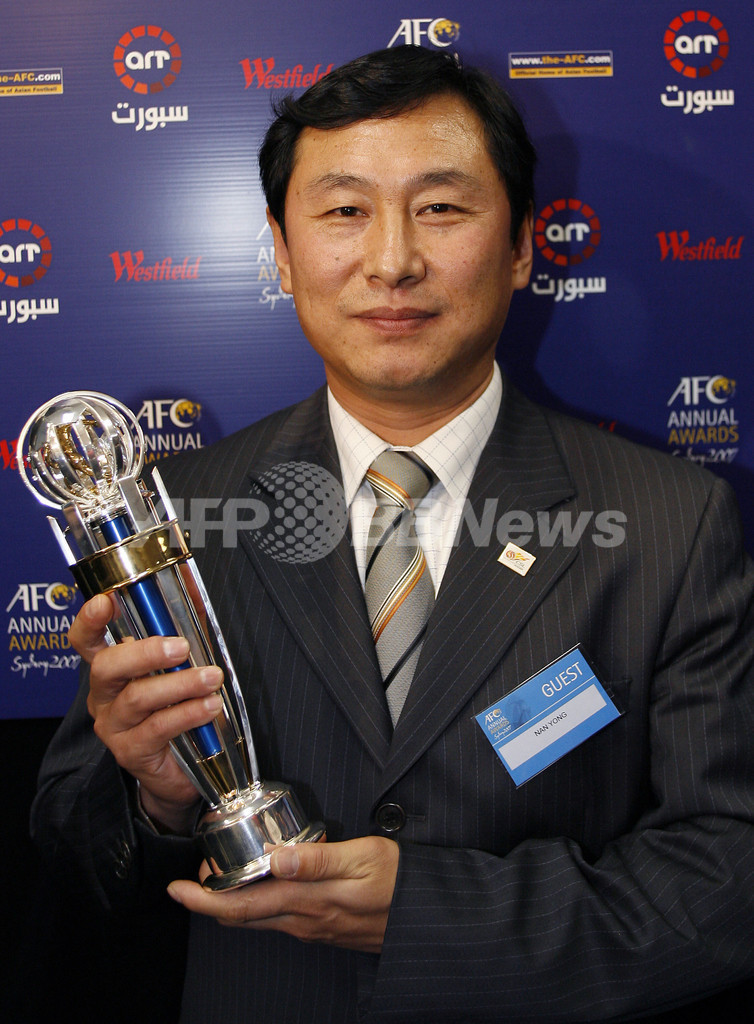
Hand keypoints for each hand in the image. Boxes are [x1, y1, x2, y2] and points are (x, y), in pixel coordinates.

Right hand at [69, 593, 223, 830]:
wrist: (178, 769)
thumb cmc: (176, 707)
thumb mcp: (178, 664)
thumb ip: (183, 623)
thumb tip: (190, 578)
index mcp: (111, 668)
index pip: (86, 641)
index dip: (89, 620)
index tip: (105, 601)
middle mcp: (104, 695)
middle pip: (107, 667)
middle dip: (144, 653)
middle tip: (181, 647)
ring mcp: (114, 724)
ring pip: (138, 697)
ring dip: (180, 684)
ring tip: (211, 679)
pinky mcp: (130, 751)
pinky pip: (158, 727)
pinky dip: (187, 713)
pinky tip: (209, 707)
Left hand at [167, 836, 399, 953]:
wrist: (424, 917)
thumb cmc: (397, 881)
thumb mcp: (362, 858)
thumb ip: (318, 859)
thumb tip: (275, 858)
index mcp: (305, 901)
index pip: (240, 906)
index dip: (203, 900)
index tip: (177, 889)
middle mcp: (301, 921)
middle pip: (240, 917)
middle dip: (210, 899)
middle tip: (195, 873)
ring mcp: (309, 928)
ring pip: (256, 919)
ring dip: (231, 901)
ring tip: (222, 872)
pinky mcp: (319, 928)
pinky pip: (276, 920)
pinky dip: (256, 903)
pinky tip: (262, 881)